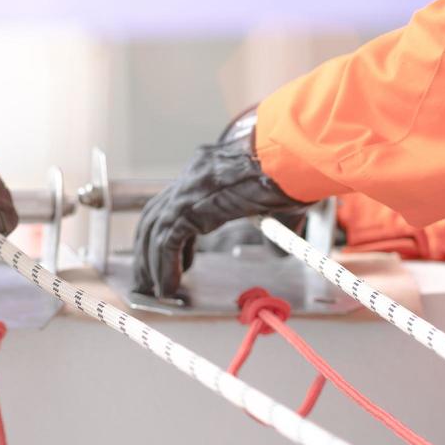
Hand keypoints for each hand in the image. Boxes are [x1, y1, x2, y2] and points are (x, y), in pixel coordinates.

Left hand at [132, 111, 308, 298]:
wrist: (297, 154)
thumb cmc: (296, 172)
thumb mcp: (278, 203)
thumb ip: (272, 226)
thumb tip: (278, 252)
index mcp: (209, 170)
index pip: (175, 202)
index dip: (167, 233)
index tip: (177, 260)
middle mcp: (194, 176)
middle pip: (155, 215)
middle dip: (147, 249)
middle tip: (148, 278)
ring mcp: (190, 189)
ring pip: (155, 230)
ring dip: (150, 263)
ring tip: (153, 291)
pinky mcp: (192, 205)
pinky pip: (167, 242)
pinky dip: (164, 267)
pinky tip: (168, 287)